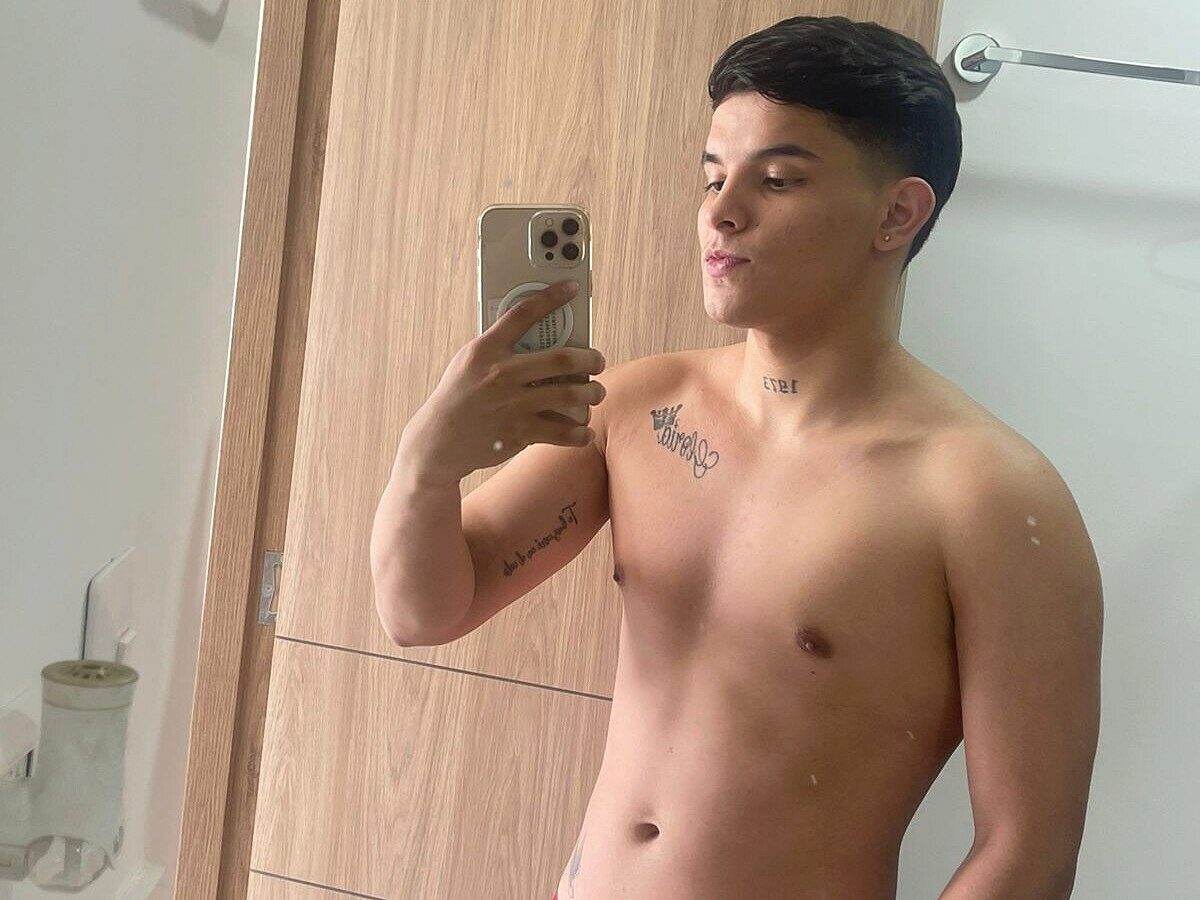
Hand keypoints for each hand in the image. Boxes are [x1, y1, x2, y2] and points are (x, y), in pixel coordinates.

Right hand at [400, 279, 605, 481]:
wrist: (437, 440)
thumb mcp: (469, 362)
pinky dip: (578, 432)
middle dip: (590, 358)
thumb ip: (499, 347)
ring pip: (568, 394)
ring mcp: (511, 405)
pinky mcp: (518, 433)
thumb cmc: (459, 395)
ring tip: (595, 393)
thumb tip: (539, 336)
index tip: (572, 288)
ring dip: (591, 393)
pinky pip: (560, 432)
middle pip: (561, 358)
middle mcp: (501, 374)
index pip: (523, 313)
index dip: (551, 297)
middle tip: (598, 361)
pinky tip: (584, 430)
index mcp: (486, 350)